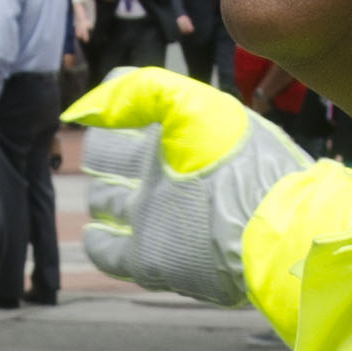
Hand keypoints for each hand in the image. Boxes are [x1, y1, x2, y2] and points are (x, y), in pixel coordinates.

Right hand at [62, 67, 310, 311]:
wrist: (269, 228)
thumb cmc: (236, 160)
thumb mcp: (194, 105)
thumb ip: (140, 91)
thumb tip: (82, 110)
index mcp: (180, 140)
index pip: (128, 124)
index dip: (115, 115)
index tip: (107, 117)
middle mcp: (166, 180)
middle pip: (114, 165)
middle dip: (103, 156)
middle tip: (100, 153)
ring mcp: (156, 221)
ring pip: (108, 204)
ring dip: (102, 197)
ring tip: (105, 197)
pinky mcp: (150, 259)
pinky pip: (109, 251)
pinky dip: (100, 241)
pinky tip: (98, 232)